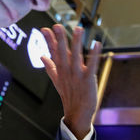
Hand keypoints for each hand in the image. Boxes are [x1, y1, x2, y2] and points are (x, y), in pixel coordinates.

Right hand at [41, 24, 101, 139]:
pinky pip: (92, 65)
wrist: (77, 113)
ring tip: (78, 29)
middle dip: (60, 39)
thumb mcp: (57, 80)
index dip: (49, 41)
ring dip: (76, 42)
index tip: (45, 29)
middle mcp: (67, 71)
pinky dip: (94, 55)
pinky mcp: (88, 79)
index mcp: (60, 70)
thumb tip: (42, 56)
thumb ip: (50, 67)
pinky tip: (97, 44)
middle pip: (62, 53)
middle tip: (57, 26)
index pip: (53, 53)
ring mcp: (77, 75)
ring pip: (76, 56)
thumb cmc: (69, 96)